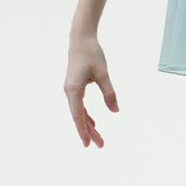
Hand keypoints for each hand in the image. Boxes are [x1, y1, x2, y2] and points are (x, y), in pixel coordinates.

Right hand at [63, 33, 118, 147]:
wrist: (80, 39)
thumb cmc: (91, 54)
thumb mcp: (103, 74)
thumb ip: (109, 93)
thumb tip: (116, 111)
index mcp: (74, 90)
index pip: (78, 115)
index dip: (83, 131)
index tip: (88, 143)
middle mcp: (69, 92)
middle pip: (79, 117)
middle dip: (89, 132)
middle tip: (101, 145)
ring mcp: (71, 90)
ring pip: (79, 113)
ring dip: (88, 126)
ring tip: (99, 139)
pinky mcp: (74, 88)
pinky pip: (80, 106)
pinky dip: (86, 116)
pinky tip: (94, 123)